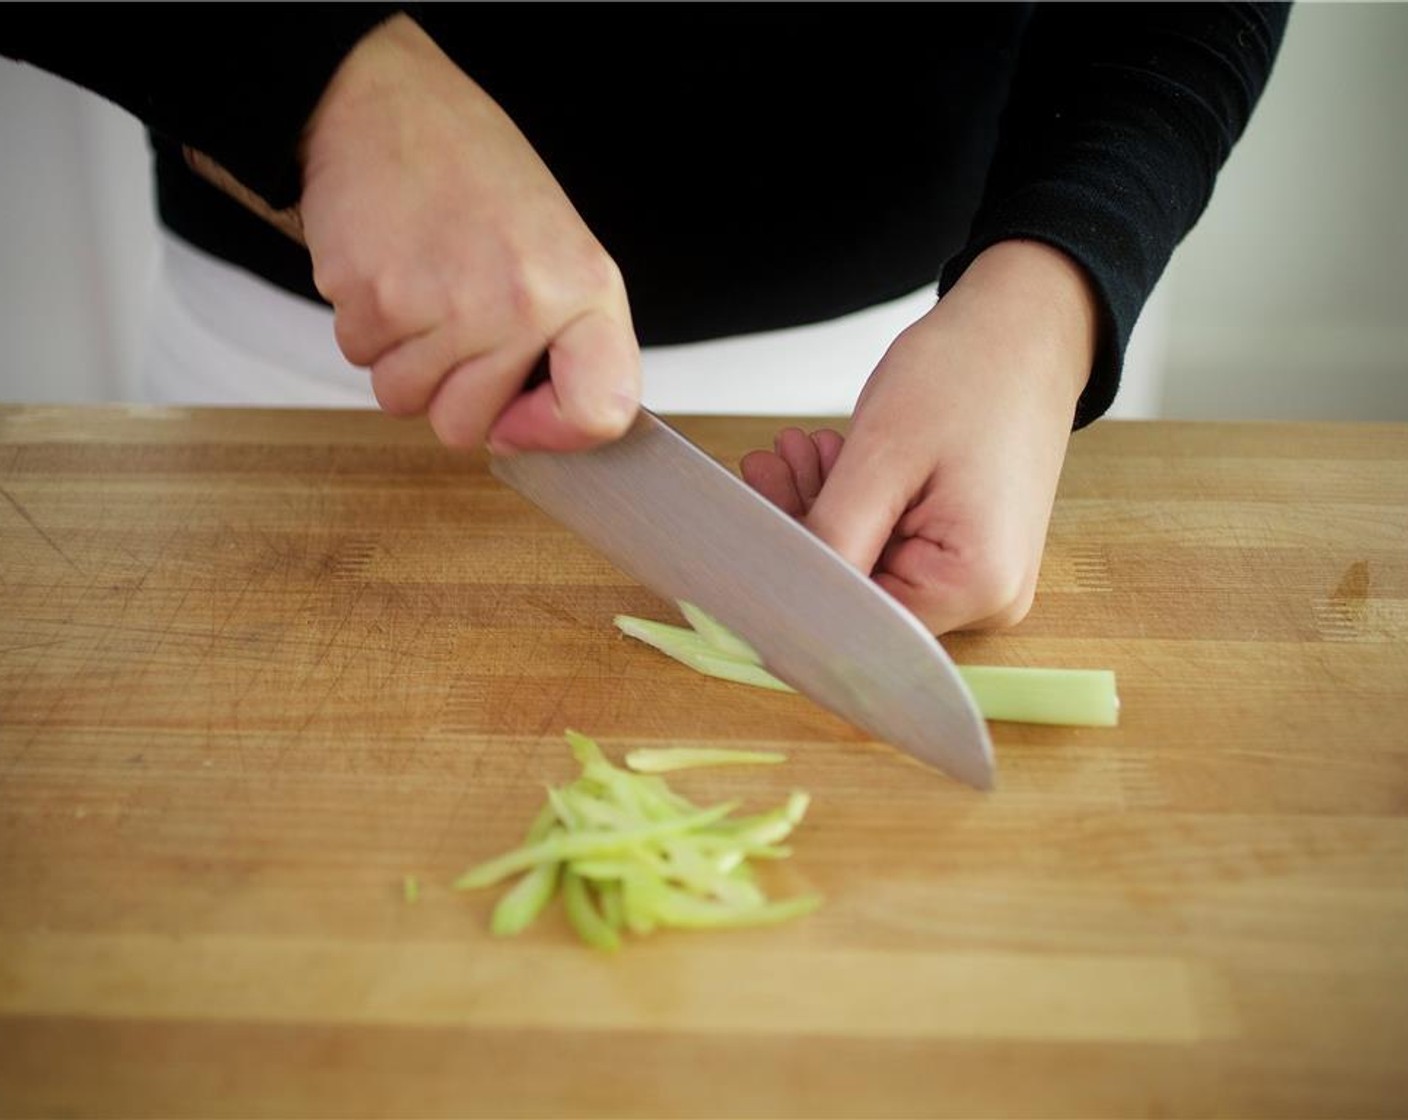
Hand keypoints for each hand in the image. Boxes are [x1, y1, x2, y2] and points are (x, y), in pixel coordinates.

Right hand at [297, 15, 640, 452]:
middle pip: (468, 427)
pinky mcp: (374, 299)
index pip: (601, 411)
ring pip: (405, 399)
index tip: (524, 416)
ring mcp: (447, 306)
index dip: (556, 431)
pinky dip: (366, 326)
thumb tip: (533, 432)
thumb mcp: (557, 248)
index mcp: (585, 290)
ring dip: (401, 357)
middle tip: (451, 322)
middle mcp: (523, 304)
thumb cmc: (473, 174)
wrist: (386, 103)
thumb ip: (562, 341)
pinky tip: (387, 269)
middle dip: (447, 392)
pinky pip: (360, 359)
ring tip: (420, 286)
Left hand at [741, 240, 1097, 634]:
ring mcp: (982, 580)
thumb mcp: (882, 454)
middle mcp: (988, 599)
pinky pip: (897, 548)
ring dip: (826, 513)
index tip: (753, 518)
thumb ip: (832, 535)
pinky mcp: (970, 555)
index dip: (797, 573)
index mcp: (975, 584)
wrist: (1028, 330)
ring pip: (873, 568)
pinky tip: (829, 462)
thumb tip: (781, 594)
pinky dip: (860, 510)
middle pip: (864, 592)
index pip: (856, 615)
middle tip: (766, 466)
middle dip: (808, 531)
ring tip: (797, 452)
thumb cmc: (969, 373)